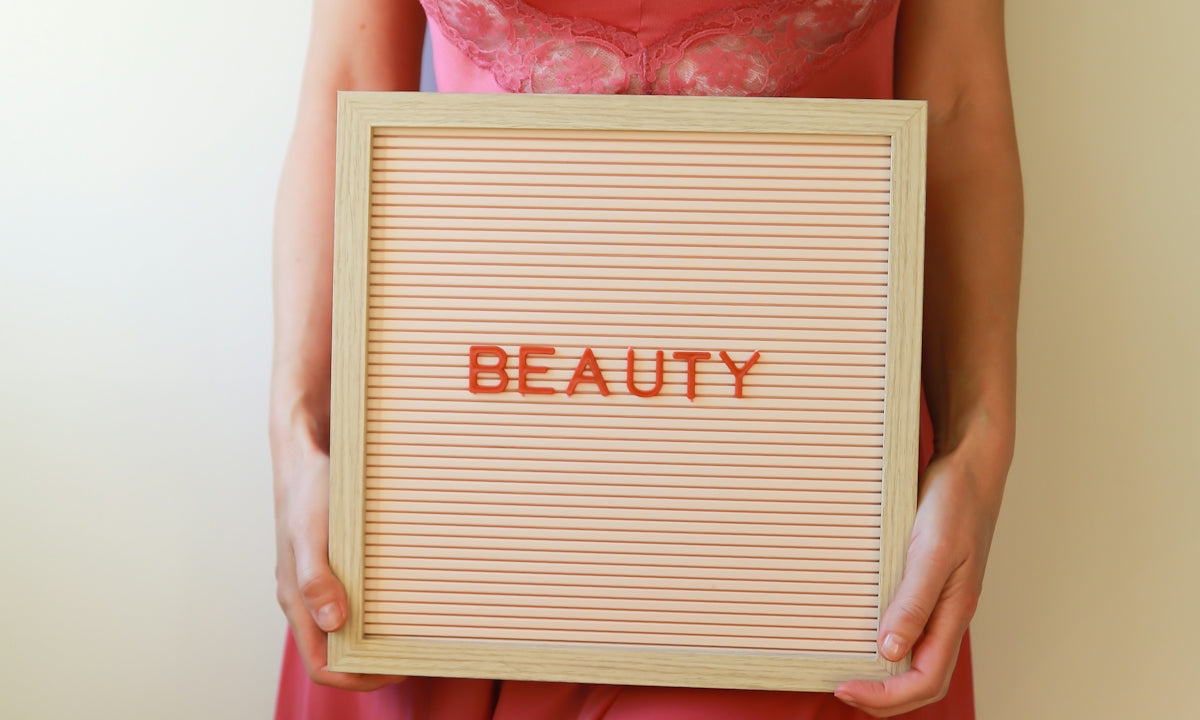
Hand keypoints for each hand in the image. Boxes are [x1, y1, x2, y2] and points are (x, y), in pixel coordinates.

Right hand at [273, 441, 405, 690]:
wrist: (307, 451)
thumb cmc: (308, 490)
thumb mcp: (312, 533)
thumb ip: (316, 579)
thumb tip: (334, 623)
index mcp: (296, 600)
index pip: (322, 665)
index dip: (357, 677)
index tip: (398, 667)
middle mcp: (307, 598)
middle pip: (339, 652)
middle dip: (375, 661)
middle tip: (418, 651)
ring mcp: (320, 582)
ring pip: (349, 626)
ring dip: (378, 635)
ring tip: (418, 628)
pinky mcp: (335, 564)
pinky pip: (356, 597)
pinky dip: (379, 607)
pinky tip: (406, 594)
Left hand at [834, 440, 1005, 715]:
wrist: (968, 467)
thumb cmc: (956, 505)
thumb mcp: (933, 552)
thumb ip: (914, 601)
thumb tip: (891, 649)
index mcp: (954, 613)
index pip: (925, 680)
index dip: (887, 696)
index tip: (845, 689)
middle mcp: (947, 613)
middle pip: (921, 677)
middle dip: (884, 696)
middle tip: (840, 689)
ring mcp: (938, 599)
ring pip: (915, 655)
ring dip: (884, 674)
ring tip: (847, 671)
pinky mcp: (926, 581)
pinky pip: (908, 624)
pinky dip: (884, 640)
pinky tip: (859, 630)